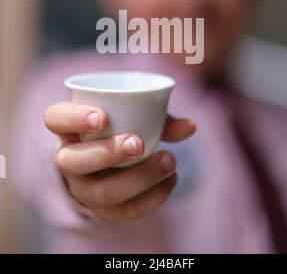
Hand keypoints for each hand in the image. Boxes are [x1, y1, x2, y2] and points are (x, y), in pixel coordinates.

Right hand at [44, 101, 195, 223]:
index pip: (55, 118)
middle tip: (138, 142)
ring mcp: (83, 188)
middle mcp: (69, 159)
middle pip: (73, 161)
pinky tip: (171, 180)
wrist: (108, 165)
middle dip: (107, 153)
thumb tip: (190, 127)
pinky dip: (153, 197)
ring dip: (139, 178)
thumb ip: (159, 117)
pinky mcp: (103, 210)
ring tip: (170, 160)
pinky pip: (124, 212)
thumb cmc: (120, 130)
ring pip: (101, 192)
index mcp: (69, 128)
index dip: (73, 118)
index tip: (102, 116)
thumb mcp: (134, 115)